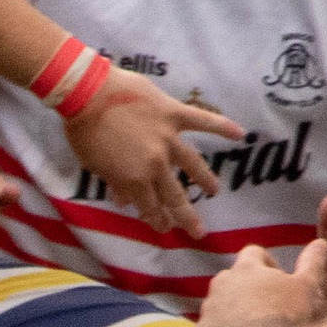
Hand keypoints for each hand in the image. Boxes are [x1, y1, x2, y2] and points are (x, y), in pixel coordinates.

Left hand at [63, 67, 241, 239]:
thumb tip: (124, 201)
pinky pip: (203, 121)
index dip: (157, 220)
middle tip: (198, 232)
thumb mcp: (94, 165)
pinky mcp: (174, 113)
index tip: (164, 230)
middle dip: (186, 217)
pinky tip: (241, 134)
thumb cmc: (84, 131)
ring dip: (205, 179)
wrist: (88, 94)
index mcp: (134, 179)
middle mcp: (156, 164)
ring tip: (215, 191)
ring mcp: (168, 138)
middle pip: (174, 195)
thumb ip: (113, 183)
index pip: (150, 207)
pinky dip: (223, 127)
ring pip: (193, 164)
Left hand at [195, 243, 321, 326]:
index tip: (276, 279)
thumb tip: (321, 242)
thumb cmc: (289, 314)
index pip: (252, 252)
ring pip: (217, 303)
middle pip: (231, 278)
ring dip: (229, 310)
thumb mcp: (308, 285)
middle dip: (244, 288)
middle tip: (263, 306)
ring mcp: (209, 307)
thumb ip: (312, 261)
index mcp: (247, 267)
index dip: (265, 263)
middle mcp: (222, 282)